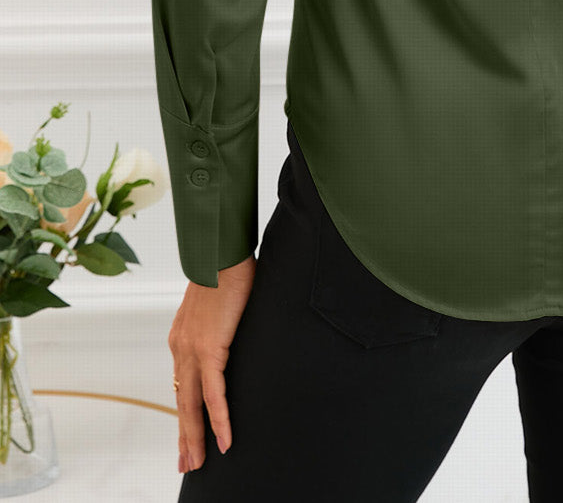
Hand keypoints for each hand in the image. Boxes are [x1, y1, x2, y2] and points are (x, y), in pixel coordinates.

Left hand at [169, 253, 255, 472]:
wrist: (219, 252)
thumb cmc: (223, 269)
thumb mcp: (216, 304)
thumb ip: (217, 322)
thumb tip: (229, 328)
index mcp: (182, 339)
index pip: (183, 385)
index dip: (185, 412)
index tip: (186, 435)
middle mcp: (181, 348)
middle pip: (182, 402)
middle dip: (185, 436)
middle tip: (186, 463)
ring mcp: (192, 350)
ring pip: (192, 404)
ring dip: (196, 436)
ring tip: (198, 462)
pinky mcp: (209, 349)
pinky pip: (214, 393)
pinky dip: (219, 418)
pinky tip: (224, 439)